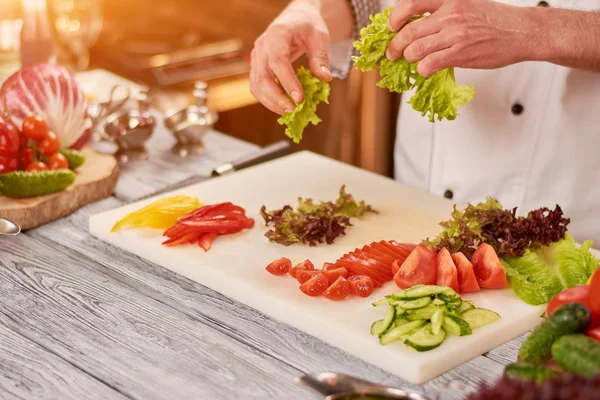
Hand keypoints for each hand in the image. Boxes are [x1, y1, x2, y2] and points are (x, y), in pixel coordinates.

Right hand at [250, 0, 332, 114]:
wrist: (295, 19)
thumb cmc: (308, 27)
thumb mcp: (320, 37)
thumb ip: (321, 57)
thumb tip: (325, 78)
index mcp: (277, 35)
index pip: (278, 61)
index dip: (287, 82)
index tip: (299, 99)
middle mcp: (262, 46)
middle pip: (262, 77)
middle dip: (277, 98)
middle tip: (294, 111)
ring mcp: (256, 57)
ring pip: (256, 85)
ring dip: (271, 102)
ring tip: (289, 112)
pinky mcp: (256, 67)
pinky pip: (257, 87)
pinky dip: (268, 99)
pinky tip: (282, 106)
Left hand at [385, 0, 534, 75]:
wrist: (521, 31)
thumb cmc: (496, 20)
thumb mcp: (467, 5)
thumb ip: (443, 13)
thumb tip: (419, 25)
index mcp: (449, 0)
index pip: (411, 4)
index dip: (395, 17)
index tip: (391, 27)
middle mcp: (450, 15)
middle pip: (409, 31)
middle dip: (395, 45)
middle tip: (392, 53)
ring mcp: (455, 35)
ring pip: (416, 49)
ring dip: (409, 58)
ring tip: (412, 61)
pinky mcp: (460, 54)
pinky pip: (429, 64)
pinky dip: (422, 69)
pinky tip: (426, 69)